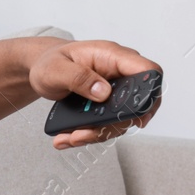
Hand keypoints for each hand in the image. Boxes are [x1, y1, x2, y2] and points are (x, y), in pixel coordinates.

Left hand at [27, 38, 162, 149]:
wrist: (43, 70)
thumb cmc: (50, 62)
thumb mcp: (56, 69)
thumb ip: (79, 77)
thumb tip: (103, 92)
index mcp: (112, 57)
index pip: (148, 71)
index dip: (151, 94)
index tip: (140, 117)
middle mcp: (119, 75)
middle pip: (135, 104)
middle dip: (112, 124)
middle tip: (84, 134)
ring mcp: (114, 92)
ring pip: (120, 120)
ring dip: (96, 133)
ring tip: (69, 138)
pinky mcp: (106, 106)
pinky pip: (106, 124)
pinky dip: (88, 134)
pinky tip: (68, 137)